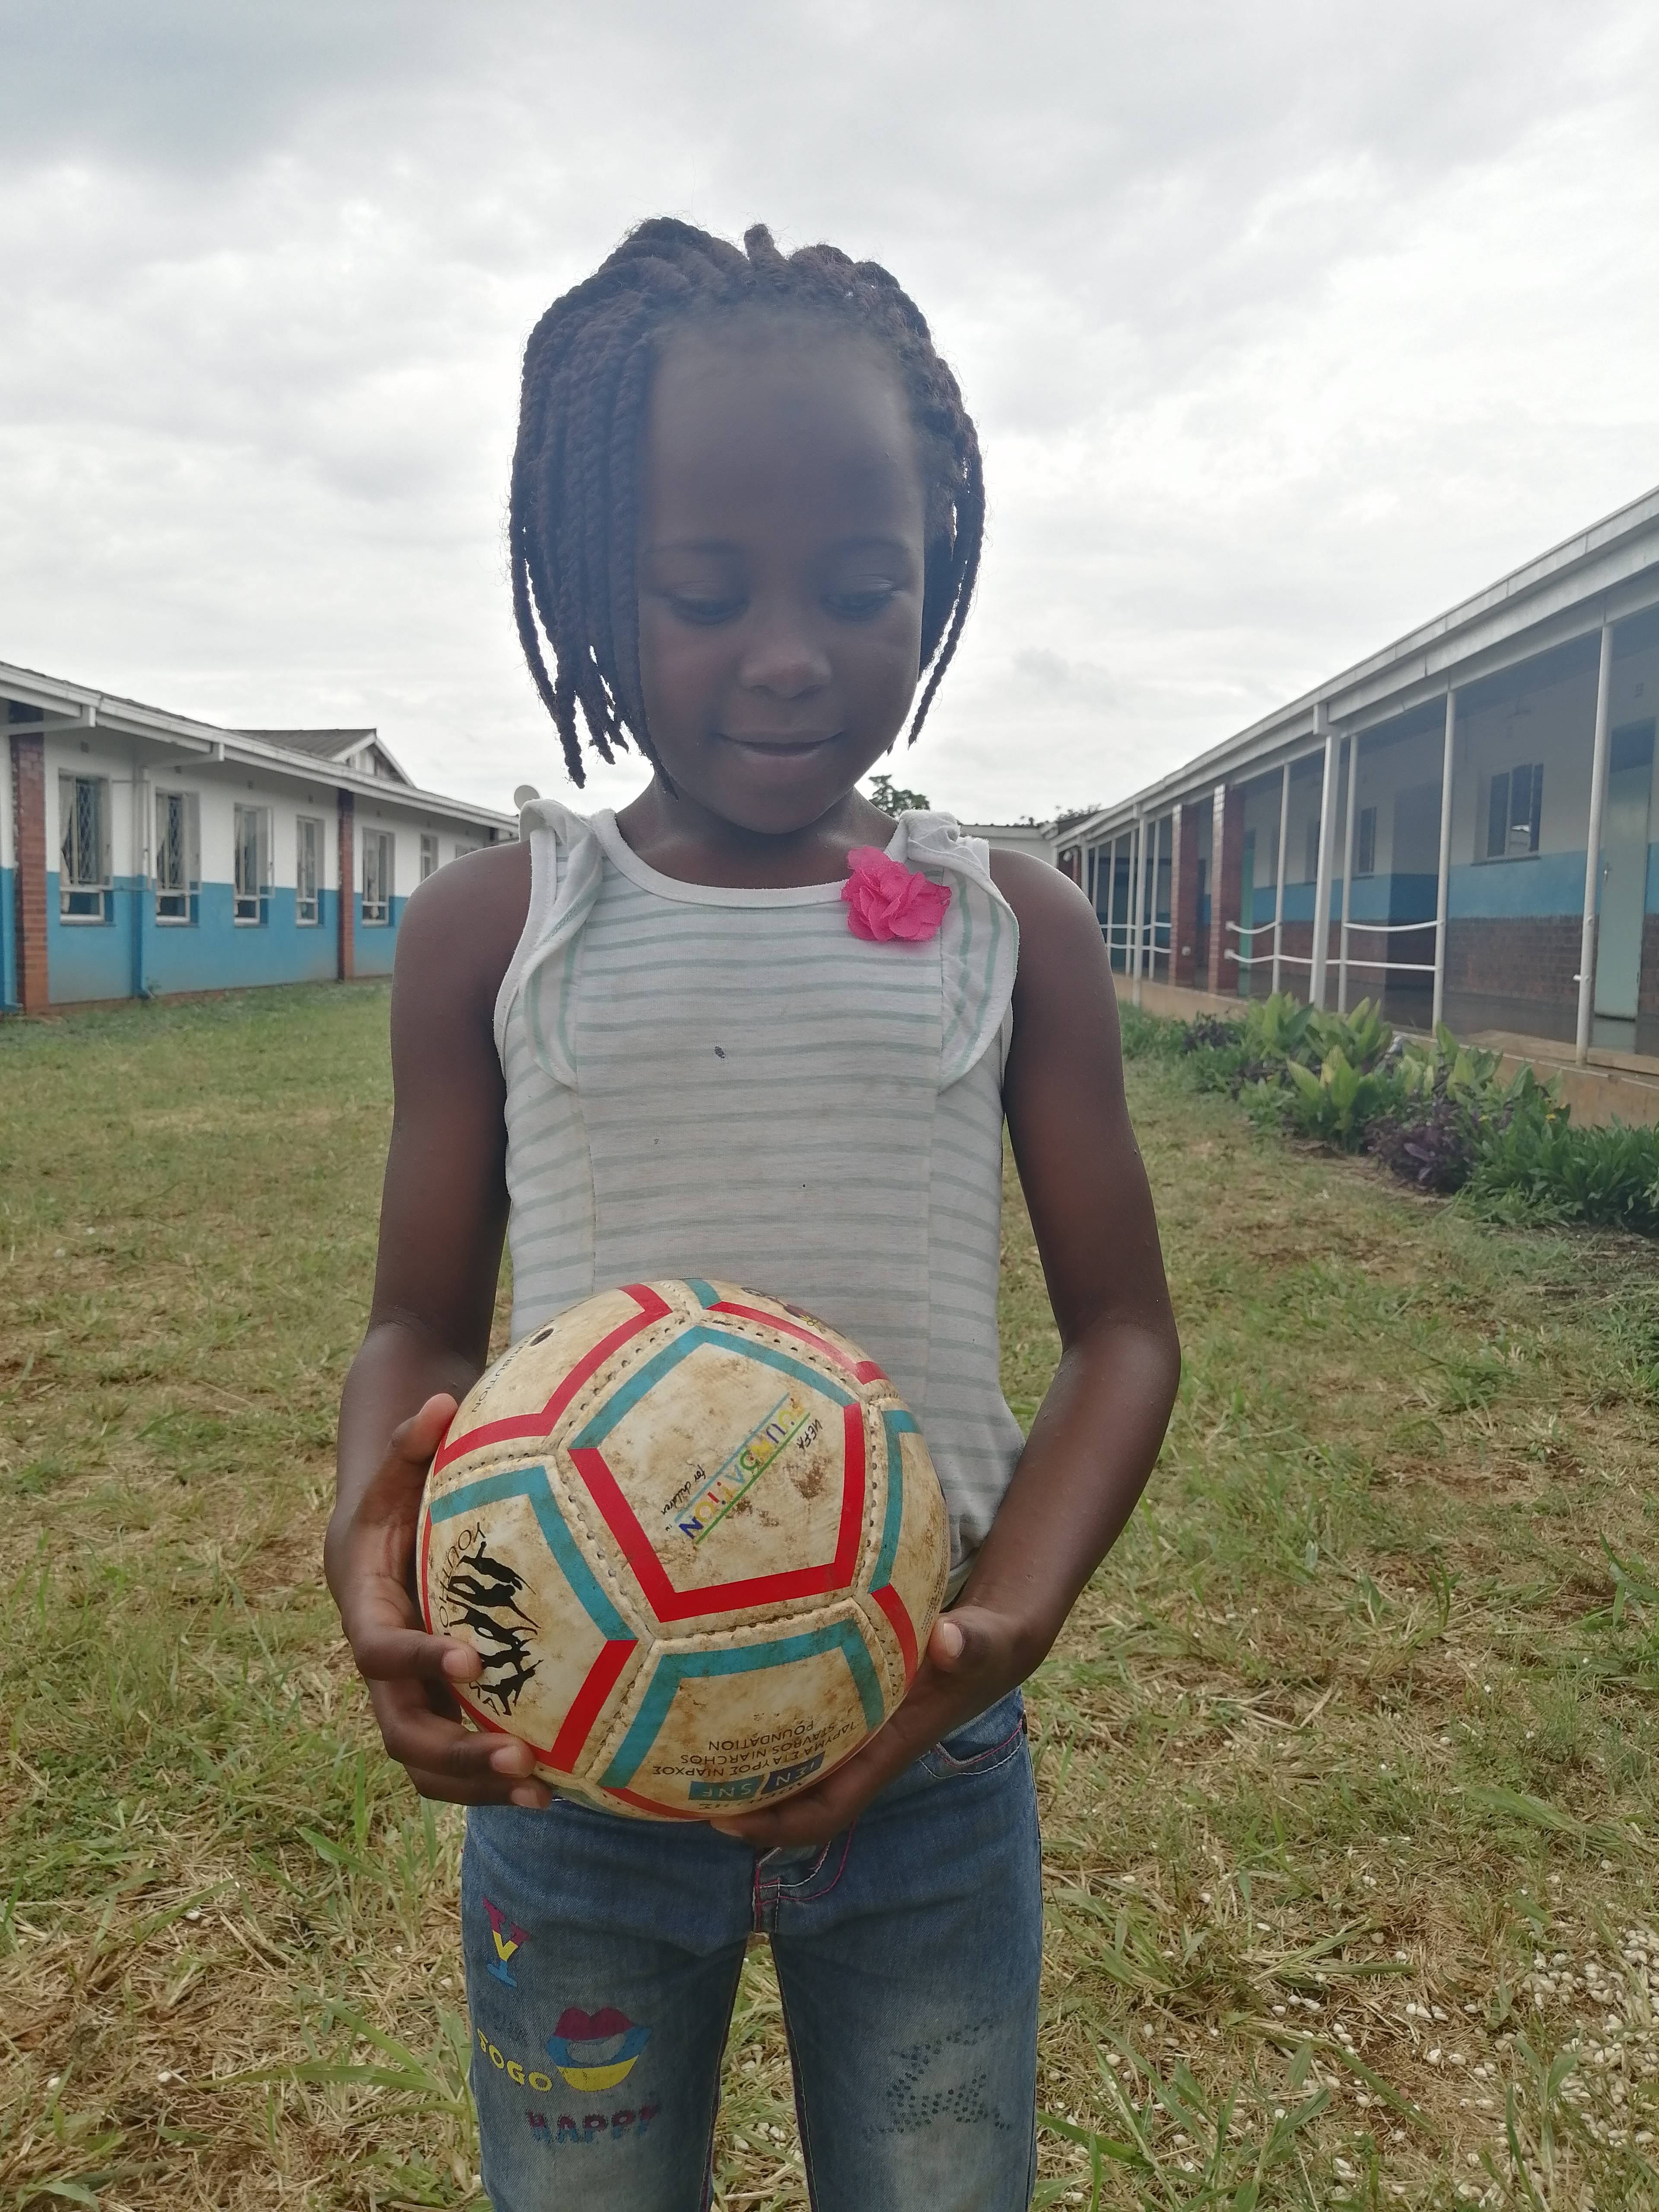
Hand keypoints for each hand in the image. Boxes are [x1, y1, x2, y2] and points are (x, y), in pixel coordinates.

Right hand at [325, 1394, 551, 1809]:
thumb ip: (413, 1443)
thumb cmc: (397, 1496)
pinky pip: (456, 1761)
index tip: (468, 1659)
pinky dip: (493, 1780)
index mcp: (366, 1612)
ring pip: (427, 1763)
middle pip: (402, 1731)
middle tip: (520, 1758)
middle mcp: (383, 1667)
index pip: (378, 1650)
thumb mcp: (398, 1469)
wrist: (381, 1533)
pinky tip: (557, 1788)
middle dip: (455, 1752)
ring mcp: (408, 1695)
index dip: (417, 1658)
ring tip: (544, 1794)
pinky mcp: (438, 1709)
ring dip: (478, 1784)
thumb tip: (439, 1399)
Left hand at [707, 1603, 1029, 1849]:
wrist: (992, 1641)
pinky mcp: (844, 1699)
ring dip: (742, 1760)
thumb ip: (973, 1643)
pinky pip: (793, 1719)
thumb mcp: (987, 1643)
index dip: (777, 1824)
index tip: (723, 1817)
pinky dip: (759, 1713)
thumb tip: (951, 1641)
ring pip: (788, 1761)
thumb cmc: (986, 1648)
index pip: (828, 1809)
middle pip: (792, 1796)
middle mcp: (862, 1747)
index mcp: (887, 1750)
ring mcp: (852, 1727)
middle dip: (739, 1799)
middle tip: (675, 1780)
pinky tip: (718, 1680)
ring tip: (677, 1741)